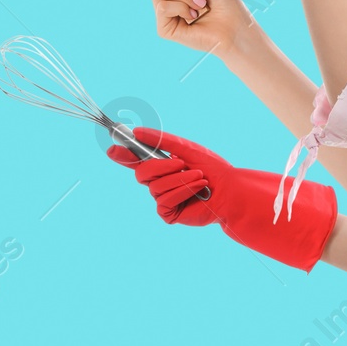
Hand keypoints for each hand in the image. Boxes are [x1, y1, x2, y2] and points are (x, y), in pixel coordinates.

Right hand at [105, 126, 336, 271]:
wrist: (233, 190)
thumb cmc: (214, 169)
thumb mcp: (187, 149)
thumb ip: (162, 141)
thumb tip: (136, 132)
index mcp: (162, 165)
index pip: (135, 160)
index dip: (123, 154)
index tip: (114, 148)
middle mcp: (159, 182)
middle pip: (140, 173)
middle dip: (160, 166)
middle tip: (182, 164)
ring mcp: (163, 198)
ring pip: (154, 187)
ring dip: (179, 179)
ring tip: (199, 177)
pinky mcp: (169, 213)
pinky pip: (163, 201)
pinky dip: (182, 192)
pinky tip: (198, 189)